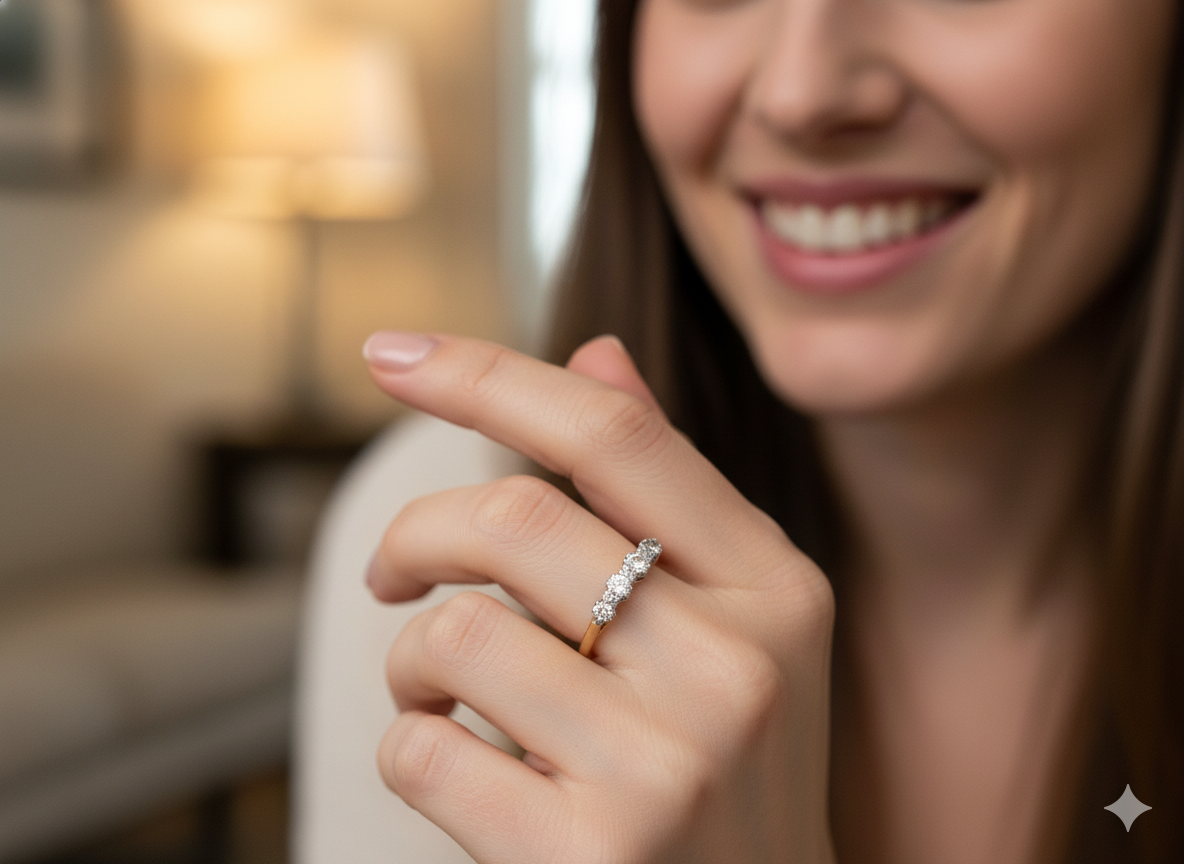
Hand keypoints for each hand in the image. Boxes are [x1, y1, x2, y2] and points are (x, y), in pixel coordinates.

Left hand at [364, 332, 836, 863]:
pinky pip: (424, 754)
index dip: (488, 374)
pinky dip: (408, 747)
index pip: (615, 435)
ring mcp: (668, 769)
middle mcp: (736, 669)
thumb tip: (594, 351)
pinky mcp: (590, 858)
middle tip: (393, 574)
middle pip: (514, 518)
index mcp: (774, 591)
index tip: (391, 352)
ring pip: (454, 636)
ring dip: (409, 661)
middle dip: (416, 536)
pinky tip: (455, 764)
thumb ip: (665, 490)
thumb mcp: (737, 626)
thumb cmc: (731, 770)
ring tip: (434, 695)